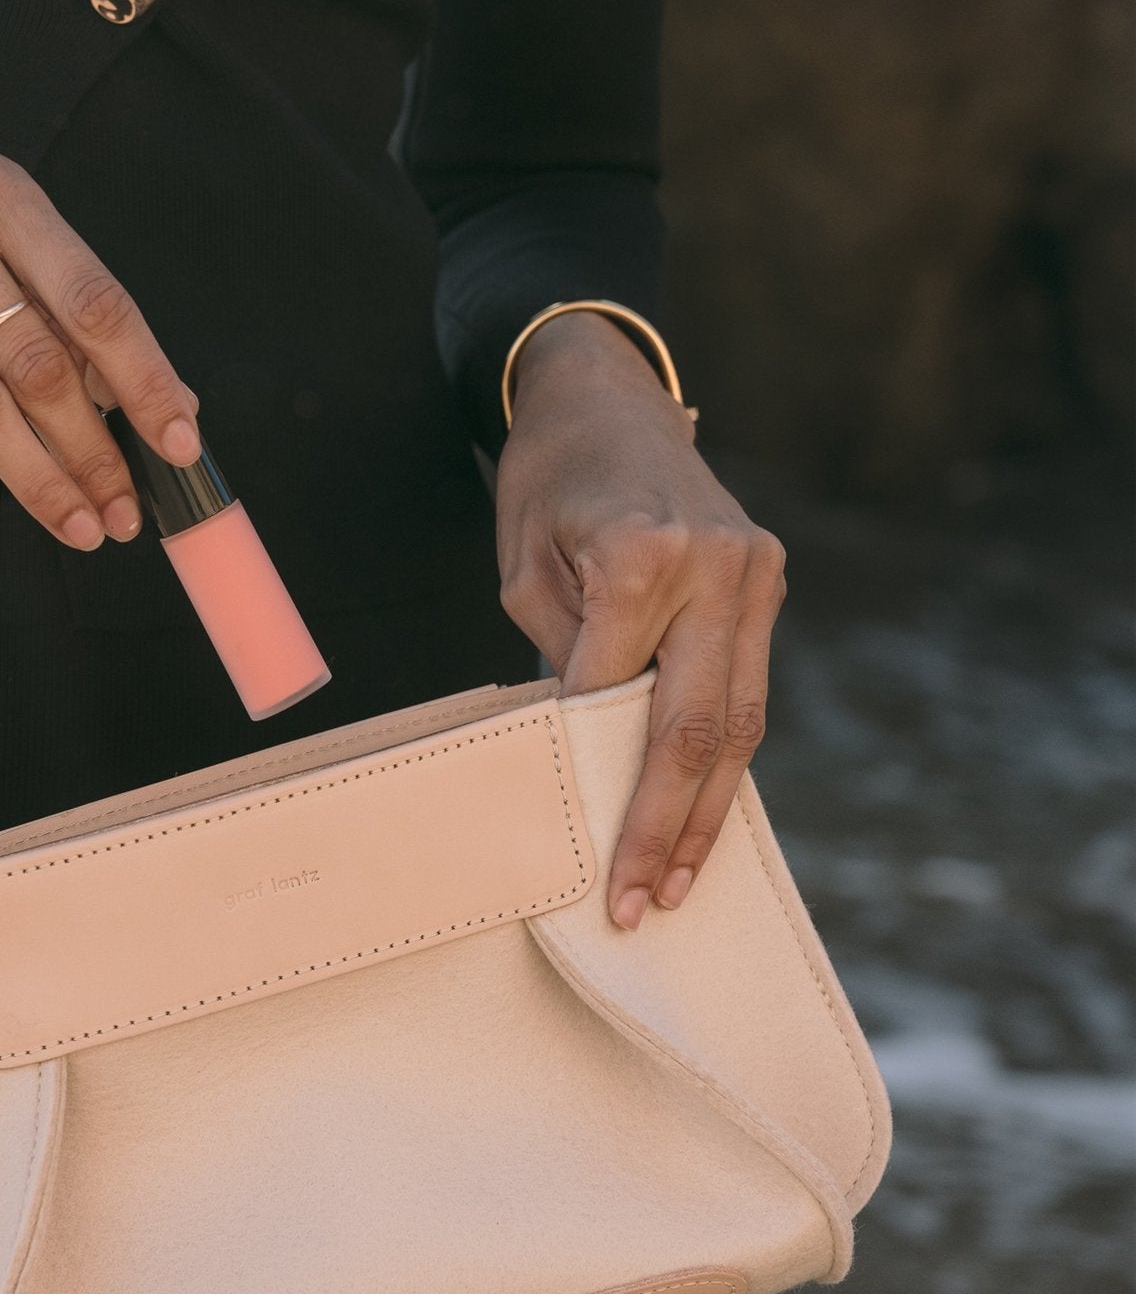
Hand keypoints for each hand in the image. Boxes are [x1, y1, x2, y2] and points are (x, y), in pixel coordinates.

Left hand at [494, 312, 786, 929]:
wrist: (604, 390)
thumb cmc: (547, 480)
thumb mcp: (525, 569)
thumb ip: (564, 660)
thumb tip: (585, 755)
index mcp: (642, 553)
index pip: (614, 696)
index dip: (593, 780)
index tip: (579, 856)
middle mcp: (716, 565)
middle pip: (697, 727)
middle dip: (664, 826)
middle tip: (637, 903)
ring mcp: (755, 572)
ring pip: (741, 720)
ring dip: (708, 810)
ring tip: (674, 884)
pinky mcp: (768, 580)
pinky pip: (747, 687)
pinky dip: (723, 759)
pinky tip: (701, 818)